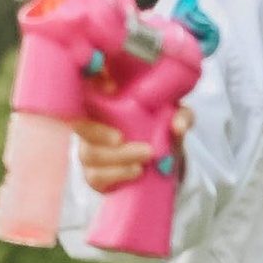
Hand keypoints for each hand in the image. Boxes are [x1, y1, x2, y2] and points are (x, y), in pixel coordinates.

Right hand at [74, 99, 193, 193]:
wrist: (166, 160)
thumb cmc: (164, 127)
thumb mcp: (178, 117)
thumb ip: (182, 116)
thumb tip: (177, 127)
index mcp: (107, 101)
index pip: (85, 88)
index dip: (90, 85)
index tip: (111, 88)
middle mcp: (92, 123)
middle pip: (80, 125)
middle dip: (99, 133)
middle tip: (123, 139)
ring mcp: (89, 149)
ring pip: (89, 153)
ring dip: (116, 158)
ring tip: (140, 163)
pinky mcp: (94, 174)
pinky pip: (94, 177)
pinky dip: (115, 176)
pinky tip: (135, 172)